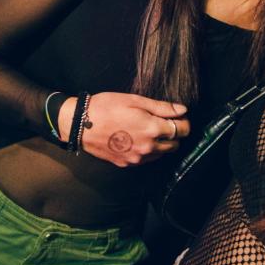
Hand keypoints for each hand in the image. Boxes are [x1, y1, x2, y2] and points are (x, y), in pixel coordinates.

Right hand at [58, 93, 188, 165]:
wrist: (80, 125)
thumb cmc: (106, 107)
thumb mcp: (135, 101)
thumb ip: (162, 107)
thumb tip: (182, 110)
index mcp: (153, 129)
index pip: (183, 130)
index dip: (183, 122)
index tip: (178, 116)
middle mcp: (148, 148)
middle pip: (175, 144)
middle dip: (174, 134)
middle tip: (163, 122)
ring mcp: (137, 158)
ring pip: (161, 154)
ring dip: (161, 143)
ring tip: (148, 130)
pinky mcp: (127, 163)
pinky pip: (146, 159)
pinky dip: (147, 150)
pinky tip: (137, 139)